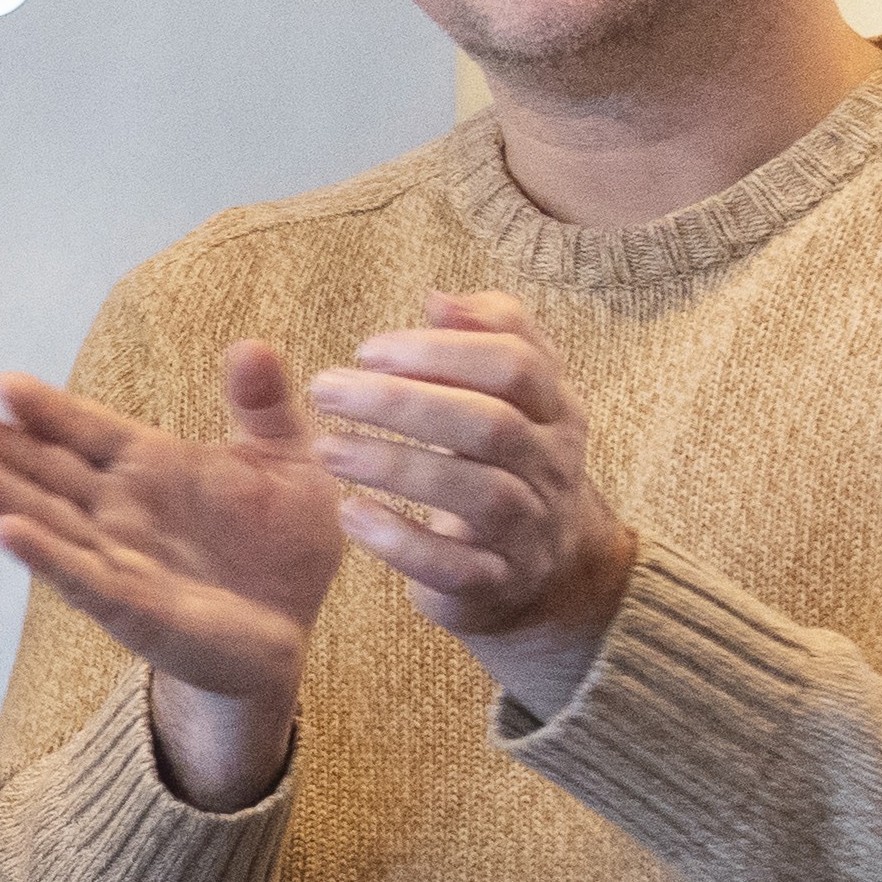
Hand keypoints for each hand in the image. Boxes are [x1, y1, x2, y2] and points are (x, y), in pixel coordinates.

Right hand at [0, 350, 349, 786]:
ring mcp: (116, 558)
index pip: (89, 430)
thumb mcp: (288, 464)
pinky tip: (5, 530)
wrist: (286, 633)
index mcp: (151, 467)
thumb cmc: (279, 547)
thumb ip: (264, 409)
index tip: (4, 384)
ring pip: (48, 519)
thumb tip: (251, 346)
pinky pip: (80, 576)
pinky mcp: (130, 608)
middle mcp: (119, 510)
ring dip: (0, 493)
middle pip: (48, 470)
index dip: (49, 410)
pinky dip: (44, 554)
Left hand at [298, 294, 635, 698]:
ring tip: (326, 448)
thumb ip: (482, 342)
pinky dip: (400, 539)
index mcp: (555, 409)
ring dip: (394, 465)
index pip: (515, 363)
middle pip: (491, 424)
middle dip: (404, 402)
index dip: (442, 349)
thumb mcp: (510, 401)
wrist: (549, 573)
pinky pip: (454, 566)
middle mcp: (553, 465)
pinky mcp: (498, 584)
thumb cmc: (507, 465)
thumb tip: (439, 297)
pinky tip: (350, 514)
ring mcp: (531, 529)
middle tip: (327, 389)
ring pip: (476, 492)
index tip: (368, 349)